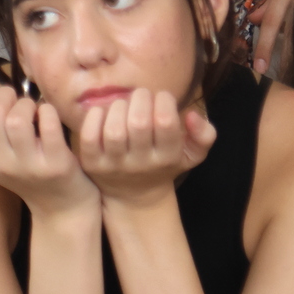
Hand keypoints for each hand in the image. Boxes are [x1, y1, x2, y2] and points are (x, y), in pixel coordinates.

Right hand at [0, 84, 99, 220]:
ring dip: (28, 105)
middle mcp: (0, 164)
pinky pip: (48, 125)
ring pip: (17, 119)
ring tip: (35, 111)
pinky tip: (50, 116)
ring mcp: (27, 166)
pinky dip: (49, 111)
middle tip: (20, 103)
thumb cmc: (28, 171)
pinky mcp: (55, 164)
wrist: (61, 206)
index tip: (3, 101)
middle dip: (7, 95)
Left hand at [76, 88, 215, 209]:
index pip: (166, 122)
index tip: (162, 98)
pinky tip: (104, 113)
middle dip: (141, 99)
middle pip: (138, 123)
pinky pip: (89, 137)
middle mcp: (141, 163)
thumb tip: (192, 116)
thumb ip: (205, 135)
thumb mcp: (193, 154)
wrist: (135, 197)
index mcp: (167, 157)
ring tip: (125, 104)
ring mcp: (114, 165)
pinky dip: (95, 117)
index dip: (164, 101)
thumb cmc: (165, 165)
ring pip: (114, 130)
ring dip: (120, 107)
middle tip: (142, 96)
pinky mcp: (93, 164)